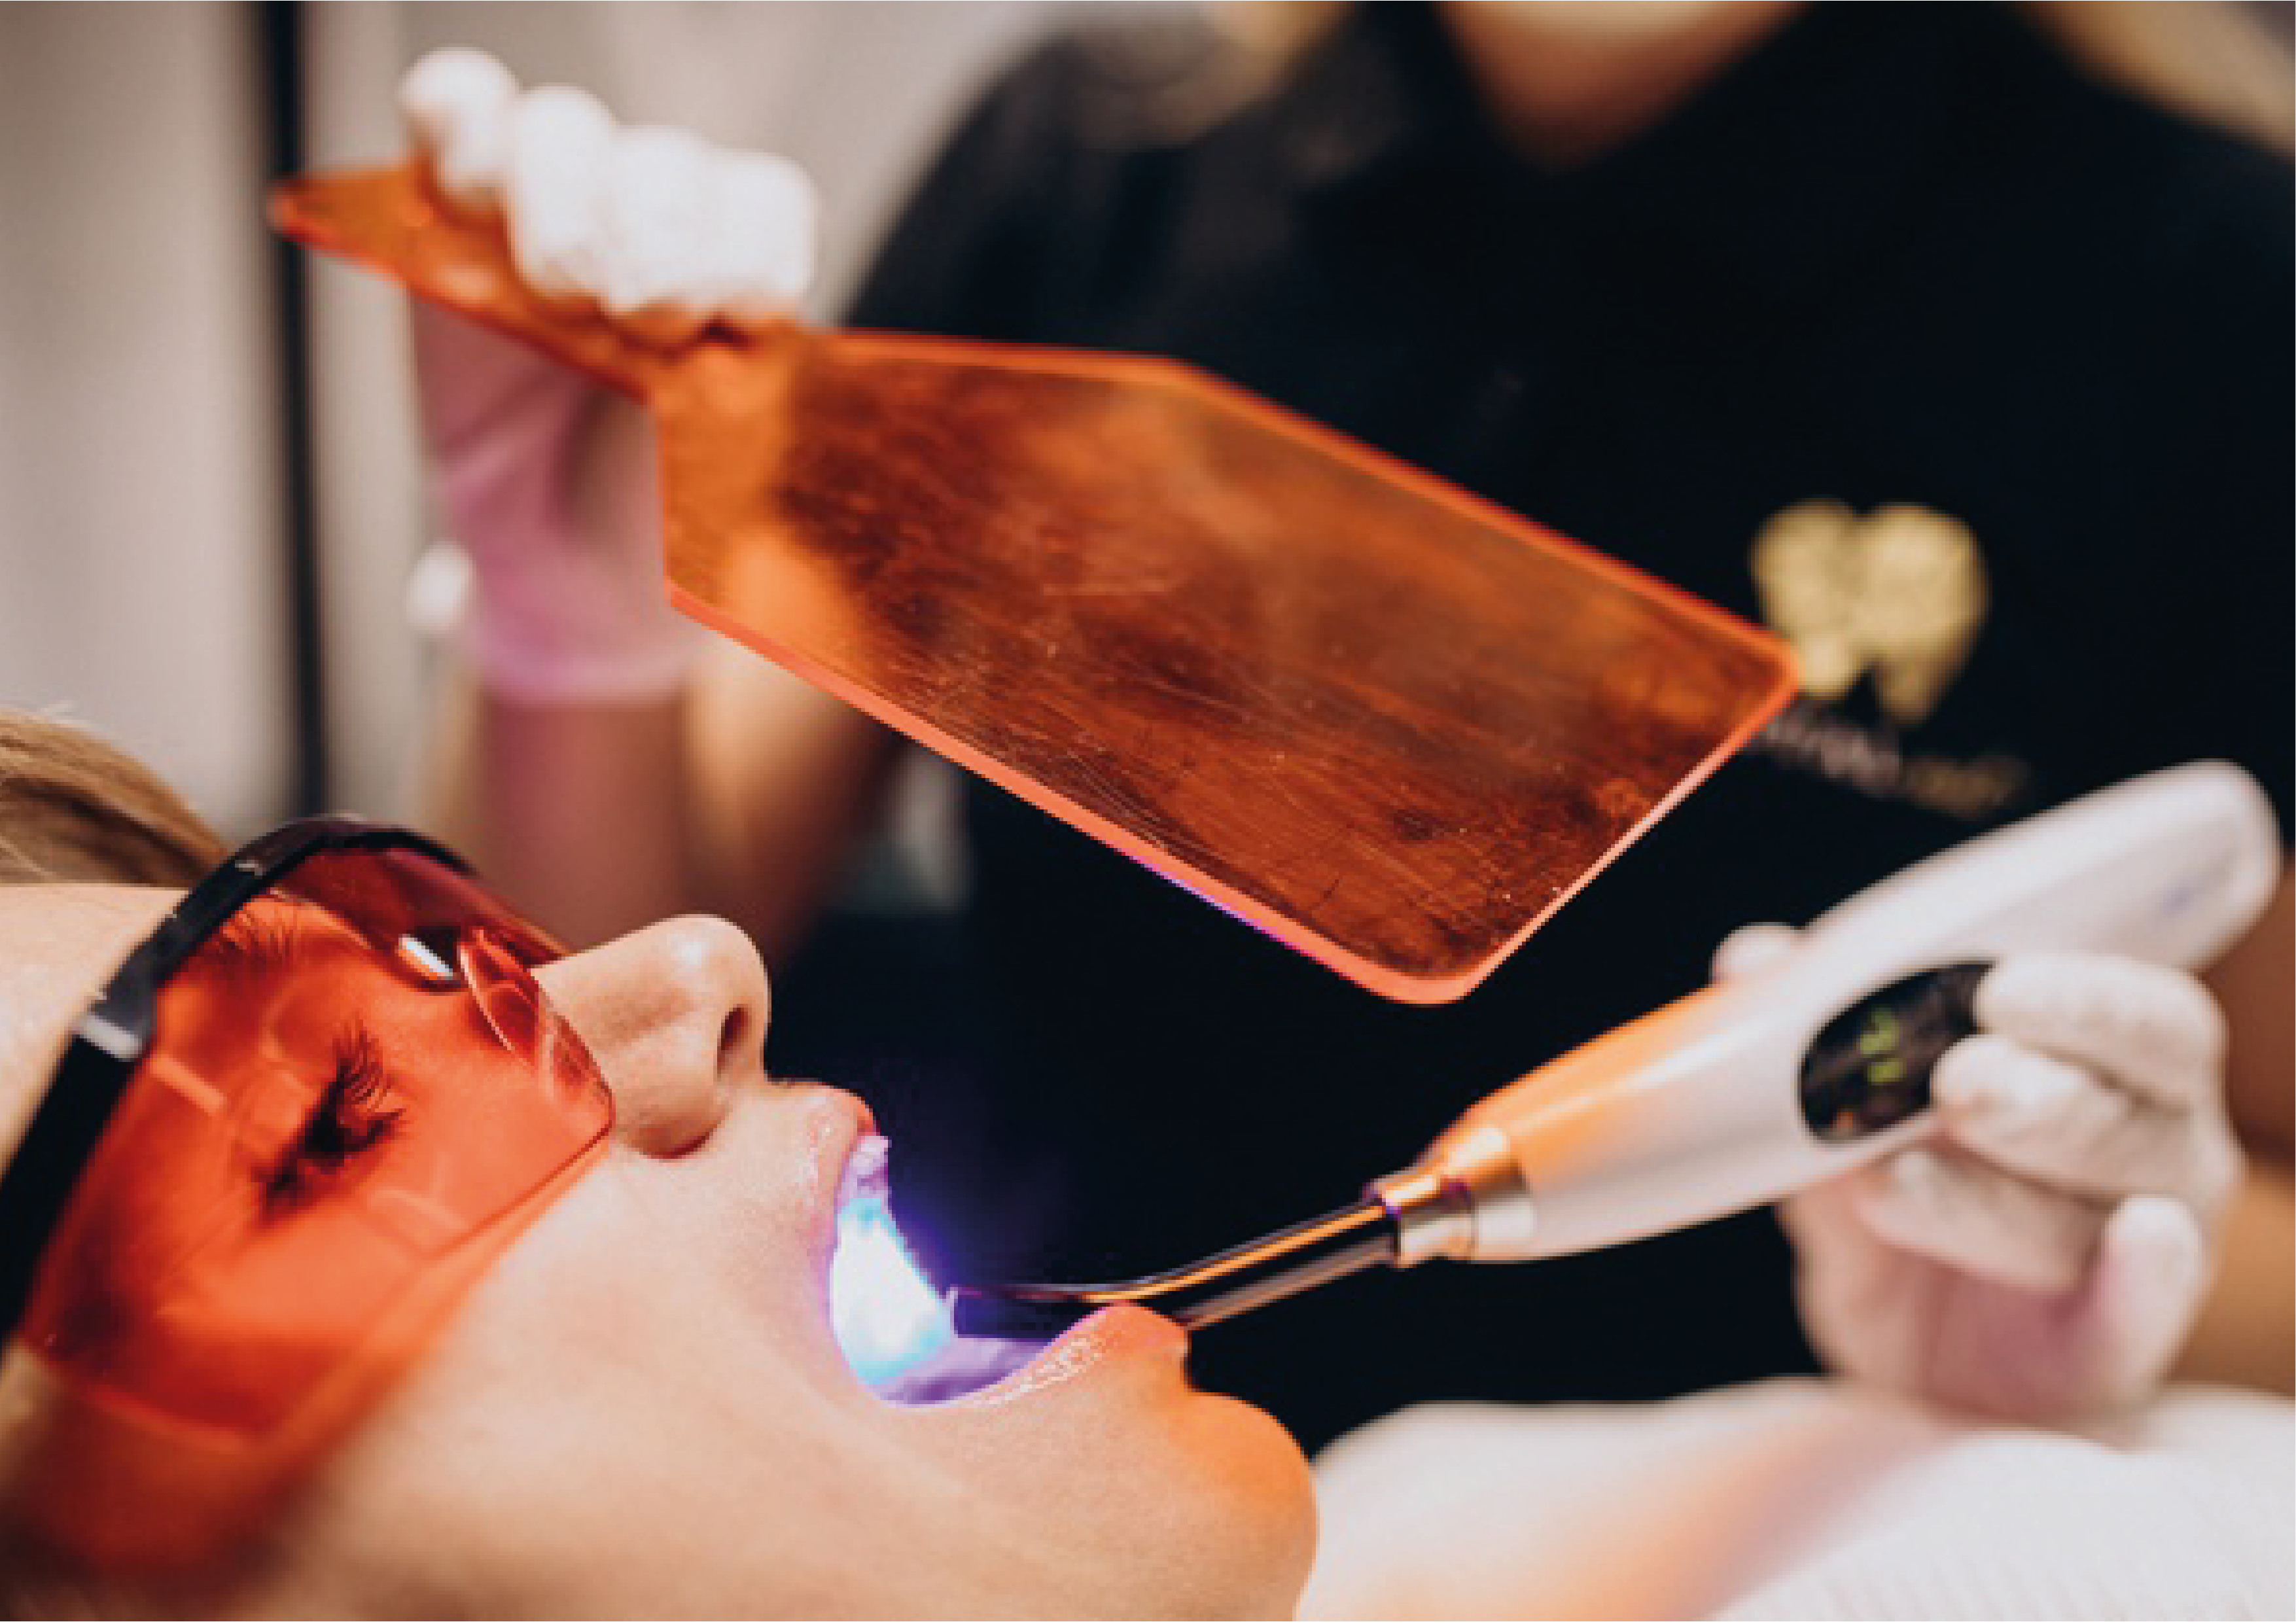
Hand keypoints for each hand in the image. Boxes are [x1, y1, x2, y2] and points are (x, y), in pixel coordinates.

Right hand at [397, 48, 816, 702]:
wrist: (574, 575)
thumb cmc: (674, 524)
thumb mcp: (743, 486)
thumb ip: (764, 426)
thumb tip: (780, 400)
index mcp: (745, 267)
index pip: (764, 204)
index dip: (752, 250)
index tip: (745, 325)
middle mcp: (657, 219)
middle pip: (666, 164)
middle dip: (660, 240)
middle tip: (649, 323)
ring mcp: (555, 199)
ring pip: (564, 130)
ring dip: (566, 203)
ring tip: (562, 292)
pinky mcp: (450, 201)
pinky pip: (456, 110)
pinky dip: (462, 127)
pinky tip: (467, 198)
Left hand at [1716, 926, 2243, 1418]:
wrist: (1904, 1336)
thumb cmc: (1907, 1185)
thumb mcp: (1851, 1113)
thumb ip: (1818, 1043)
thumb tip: (1753, 957)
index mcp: (2114, 1067)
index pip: (2143, 1018)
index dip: (2082, 999)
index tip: (1995, 987)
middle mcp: (2156, 1152)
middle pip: (2126, 1116)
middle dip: (2034, 1096)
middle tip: (1954, 1086)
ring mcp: (2147, 1255)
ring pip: (2099, 1214)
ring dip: (1992, 1195)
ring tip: (1888, 1184)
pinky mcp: (2110, 1348)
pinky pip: (2139, 1315)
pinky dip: (2139, 1280)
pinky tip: (2140, 1239)